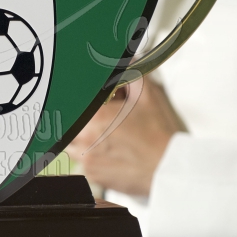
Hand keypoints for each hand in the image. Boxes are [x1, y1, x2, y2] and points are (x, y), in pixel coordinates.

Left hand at [66, 78, 182, 195]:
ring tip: (103, 136)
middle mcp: (85, 138)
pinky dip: (90, 155)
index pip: (71, 104)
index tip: (88, 106)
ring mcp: (87, 158)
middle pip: (68, 124)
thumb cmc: (158, 135)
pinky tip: (108, 151)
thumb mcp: (147, 96)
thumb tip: (124, 62)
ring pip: (70, 144)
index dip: (78, 103)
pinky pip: (81, 161)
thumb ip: (131, 74)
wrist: (168, 167)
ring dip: (81, 138)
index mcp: (94, 116)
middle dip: (79, 120)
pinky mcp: (92, 174)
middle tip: (97, 120)